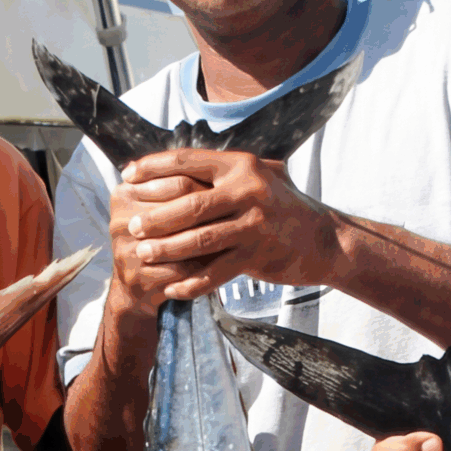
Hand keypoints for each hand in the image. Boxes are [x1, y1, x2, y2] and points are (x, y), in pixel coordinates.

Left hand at [107, 146, 336, 311]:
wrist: (322, 240)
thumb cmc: (281, 208)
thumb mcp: (257, 177)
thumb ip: (221, 172)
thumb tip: (176, 165)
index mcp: (239, 165)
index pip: (186, 162)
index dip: (152, 168)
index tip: (127, 177)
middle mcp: (247, 190)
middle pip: (188, 203)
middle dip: (156, 216)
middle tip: (133, 226)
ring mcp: (253, 224)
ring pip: (199, 239)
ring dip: (167, 249)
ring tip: (143, 254)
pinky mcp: (257, 255)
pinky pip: (216, 273)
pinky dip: (191, 283)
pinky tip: (172, 288)